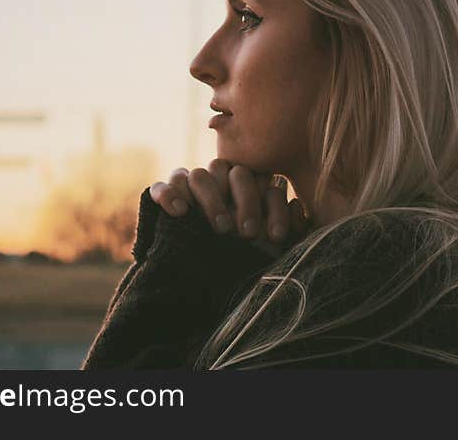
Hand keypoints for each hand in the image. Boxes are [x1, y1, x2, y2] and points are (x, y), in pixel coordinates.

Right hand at [147, 159, 309, 249]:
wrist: (202, 285)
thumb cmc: (244, 263)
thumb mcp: (273, 249)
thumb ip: (290, 228)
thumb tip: (296, 206)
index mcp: (247, 189)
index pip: (262, 179)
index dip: (272, 206)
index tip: (275, 237)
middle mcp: (219, 183)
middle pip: (232, 171)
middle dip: (245, 201)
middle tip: (247, 234)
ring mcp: (191, 190)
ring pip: (200, 175)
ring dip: (212, 199)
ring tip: (221, 228)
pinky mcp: (164, 201)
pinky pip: (161, 186)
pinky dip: (169, 194)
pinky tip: (179, 212)